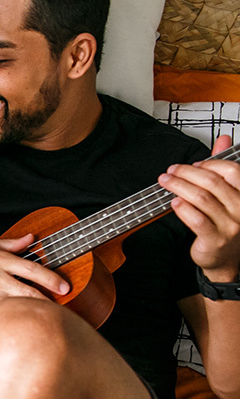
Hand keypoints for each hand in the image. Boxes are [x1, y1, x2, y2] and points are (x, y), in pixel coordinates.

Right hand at [0, 234, 70, 322]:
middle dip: (47, 301)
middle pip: (26, 291)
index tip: (65, 287)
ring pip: (11, 307)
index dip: (51, 278)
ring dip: (28, 314)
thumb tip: (31, 238)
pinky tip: (16, 328)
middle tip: (62, 310)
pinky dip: (5, 324)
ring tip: (43, 321)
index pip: (31, 268)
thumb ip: (10, 243)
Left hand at [161, 135, 239, 281]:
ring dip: (179, 186)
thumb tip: (223, 139)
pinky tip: (173, 202)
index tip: (193, 164)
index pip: (232, 170)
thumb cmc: (225, 223)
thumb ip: (224, 167)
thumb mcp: (229, 194)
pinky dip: (182, 208)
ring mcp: (231, 226)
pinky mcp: (215, 240)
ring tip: (165, 182)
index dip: (210, 163)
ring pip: (202, 198)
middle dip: (187, 172)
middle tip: (171, 170)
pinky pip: (196, 219)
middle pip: (213, 182)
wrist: (226, 259)